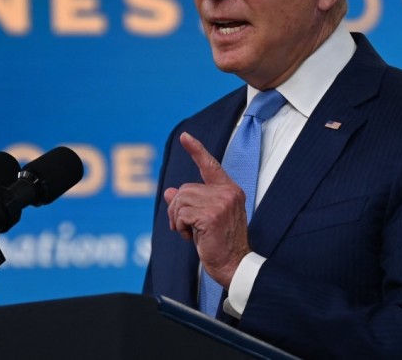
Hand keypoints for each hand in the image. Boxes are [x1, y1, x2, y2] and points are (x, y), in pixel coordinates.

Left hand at [164, 131, 250, 286]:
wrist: (233, 265)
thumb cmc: (219, 243)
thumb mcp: (202, 218)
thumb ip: (189, 202)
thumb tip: (168, 192)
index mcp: (229, 190)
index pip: (210, 165)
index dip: (196, 150)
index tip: (184, 137)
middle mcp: (227, 193)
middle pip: (185, 189)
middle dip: (178, 209)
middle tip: (187, 227)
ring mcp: (220, 203)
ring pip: (180, 200)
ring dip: (178, 219)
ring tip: (190, 232)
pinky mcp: (211, 215)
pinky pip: (181, 214)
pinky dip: (180, 226)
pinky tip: (192, 237)